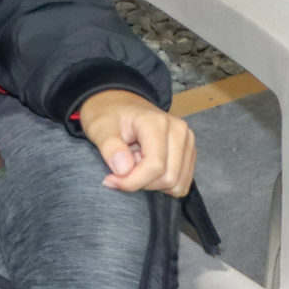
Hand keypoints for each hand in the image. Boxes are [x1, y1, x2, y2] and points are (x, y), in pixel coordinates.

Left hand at [79, 91, 197, 195]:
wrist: (120, 105)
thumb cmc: (109, 115)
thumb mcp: (99, 126)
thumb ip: (110, 146)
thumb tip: (124, 169)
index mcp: (158, 122)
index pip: (155, 166)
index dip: (132, 181)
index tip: (110, 180)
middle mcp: (179, 131)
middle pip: (168, 178)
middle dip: (142, 182)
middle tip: (124, 165)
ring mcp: (187, 141)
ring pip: (176, 183)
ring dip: (152, 183)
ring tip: (136, 163)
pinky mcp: (189, 153)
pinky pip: (181, 183)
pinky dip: (162, 183)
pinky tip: (147, 167)